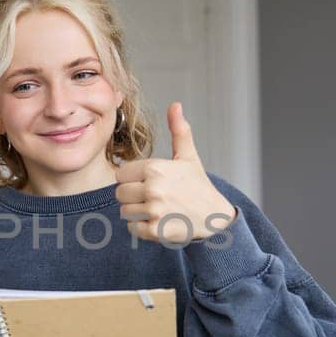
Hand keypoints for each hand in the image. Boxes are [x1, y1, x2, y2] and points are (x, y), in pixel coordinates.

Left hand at [115, 102, 236, 243]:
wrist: (215, 218)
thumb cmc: (198, 186)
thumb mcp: (188, 157)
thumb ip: (178, 131)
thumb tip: (175, 105)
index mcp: (156, 168)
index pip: (121, 174)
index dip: (132, 179)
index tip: (148, 182)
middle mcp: (153, 189)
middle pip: (119, 193)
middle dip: (132, 196)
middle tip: (153, 197)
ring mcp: (154, 211)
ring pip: (124, 211)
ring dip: (136, 212)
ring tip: (156, 209)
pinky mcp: (155, 231)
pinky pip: (132, 228)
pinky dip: (141, 228)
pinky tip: (158, 221)